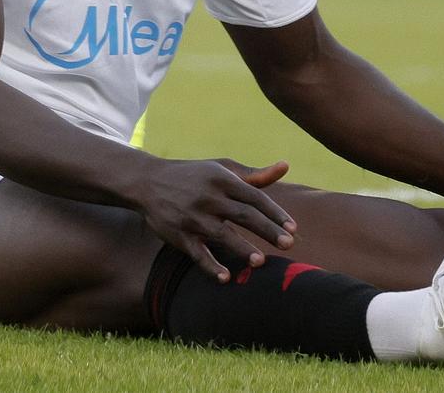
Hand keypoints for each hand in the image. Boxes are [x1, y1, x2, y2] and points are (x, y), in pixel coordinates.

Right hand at [129, 157, 295, 281]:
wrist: (149, 181)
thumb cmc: (194, 175)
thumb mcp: (222, 169)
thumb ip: (254, 174)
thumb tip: (286, 166)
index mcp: (222, 179)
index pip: (254, 197)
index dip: (275, 212)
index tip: (293, 227)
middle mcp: (209, 197)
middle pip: (244, 214)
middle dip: (267, 230)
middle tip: (289, 243)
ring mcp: (193, 217)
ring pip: (221, 234)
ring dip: (241, 248)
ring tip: (261, 262)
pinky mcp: (179, 235)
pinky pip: (197, 252)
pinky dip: (210, 265)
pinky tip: (226, 277)